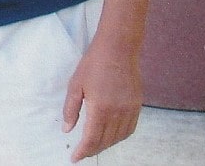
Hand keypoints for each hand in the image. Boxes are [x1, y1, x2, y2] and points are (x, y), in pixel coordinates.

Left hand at [63, 40, 141, 161]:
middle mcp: (117, 113)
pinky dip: (119, 137)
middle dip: (93, 150)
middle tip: (82, 152)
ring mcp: (130, 110)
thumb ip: (71, 109)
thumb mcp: (76, 84)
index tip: (75, 158)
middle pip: (105, 141)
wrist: (119, 48)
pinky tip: (111, 135)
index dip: (83, 152)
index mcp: (100, 109)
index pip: (92, 139)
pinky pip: (129, 129)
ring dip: (106, 145)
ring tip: (95, 145)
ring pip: (118, 138)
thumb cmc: (94, 63)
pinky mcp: (137, 106)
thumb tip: (67, 130)